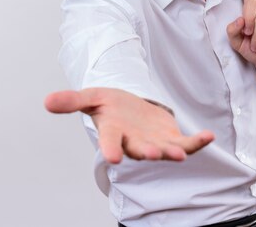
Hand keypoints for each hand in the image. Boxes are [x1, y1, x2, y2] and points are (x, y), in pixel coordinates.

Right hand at [44, 88, 214, 163]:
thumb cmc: (110, 104)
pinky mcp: (171, 139)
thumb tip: (46, 101)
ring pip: (164, 150)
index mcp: (113, 131)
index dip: (110, 149)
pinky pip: (186, 143)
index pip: (109, 141)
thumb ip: (72, 101)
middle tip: (151, 154)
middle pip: (139, 148)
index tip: (113, 158)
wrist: (131, 108)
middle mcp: (133, 141)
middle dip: (145, 151)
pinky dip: (198, 142)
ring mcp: (154, 142)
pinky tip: (209, 136)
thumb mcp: (91, 96)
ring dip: (172, 152)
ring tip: (180, 154)